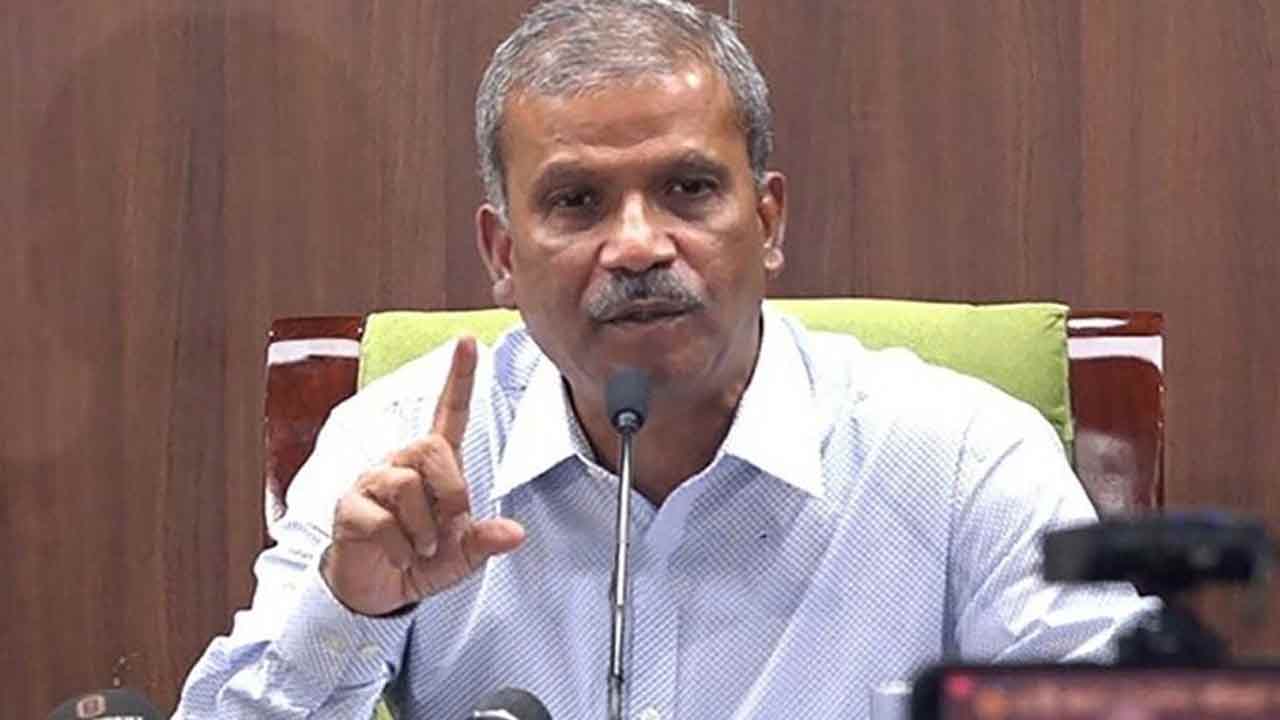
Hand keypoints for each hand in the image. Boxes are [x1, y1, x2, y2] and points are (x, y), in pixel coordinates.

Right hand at [322, 337, 525, 615]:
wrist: (377, 591)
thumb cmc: (420, 561)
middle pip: (431, 447)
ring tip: (421, 548)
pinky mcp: (349, 507)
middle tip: (447, 528)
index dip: (459, 378)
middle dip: (450, 492)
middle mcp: (401, 463)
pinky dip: (401, 547)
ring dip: (423, 528)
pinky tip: (401, 557)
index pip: (449, 412)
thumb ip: (485, 540)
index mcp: (434, 465)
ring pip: (404, 484)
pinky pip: (382, 520)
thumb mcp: (462, 555)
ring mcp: (372, 481)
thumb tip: (515, 533)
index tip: (467, 341)